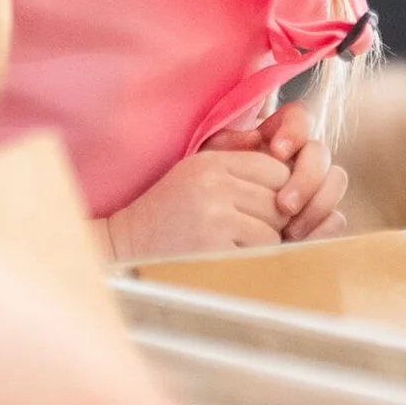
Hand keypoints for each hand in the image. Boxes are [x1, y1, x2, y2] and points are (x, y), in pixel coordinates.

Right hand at [100, 149, 291, 260]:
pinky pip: (258, 253)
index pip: (275, 168)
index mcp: (212, 162)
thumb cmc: (168, 209)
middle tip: (252, 229)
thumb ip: (233, 154)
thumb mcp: (195, 170)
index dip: (279, 190)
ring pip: (273, 230)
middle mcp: (214, 184)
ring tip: (239, 243)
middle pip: (278, 200)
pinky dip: (250, 259)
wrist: (126, 243)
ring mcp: (214, 216)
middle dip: (275, 219)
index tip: (265, 205)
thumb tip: (269, 145)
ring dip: (264, 242)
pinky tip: (229, 257)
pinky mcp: (212, 248)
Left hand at [200, 103, 348, 240]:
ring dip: (317, 205)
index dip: (295, 130)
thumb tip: (255, 137)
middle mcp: (299, 160)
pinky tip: (300, 242)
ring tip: (290, 231)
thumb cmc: (202, 195)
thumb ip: (226, 144)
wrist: (201, 236)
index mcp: (276, 138)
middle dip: (306, 177)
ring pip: (335, 181)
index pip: (299, 118)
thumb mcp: (207, 167)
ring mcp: (313, 190)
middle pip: (320, 152)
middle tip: (284, 205)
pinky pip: (337, 218)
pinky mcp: (319, 220)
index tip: (277, 150)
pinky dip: (324, 229)